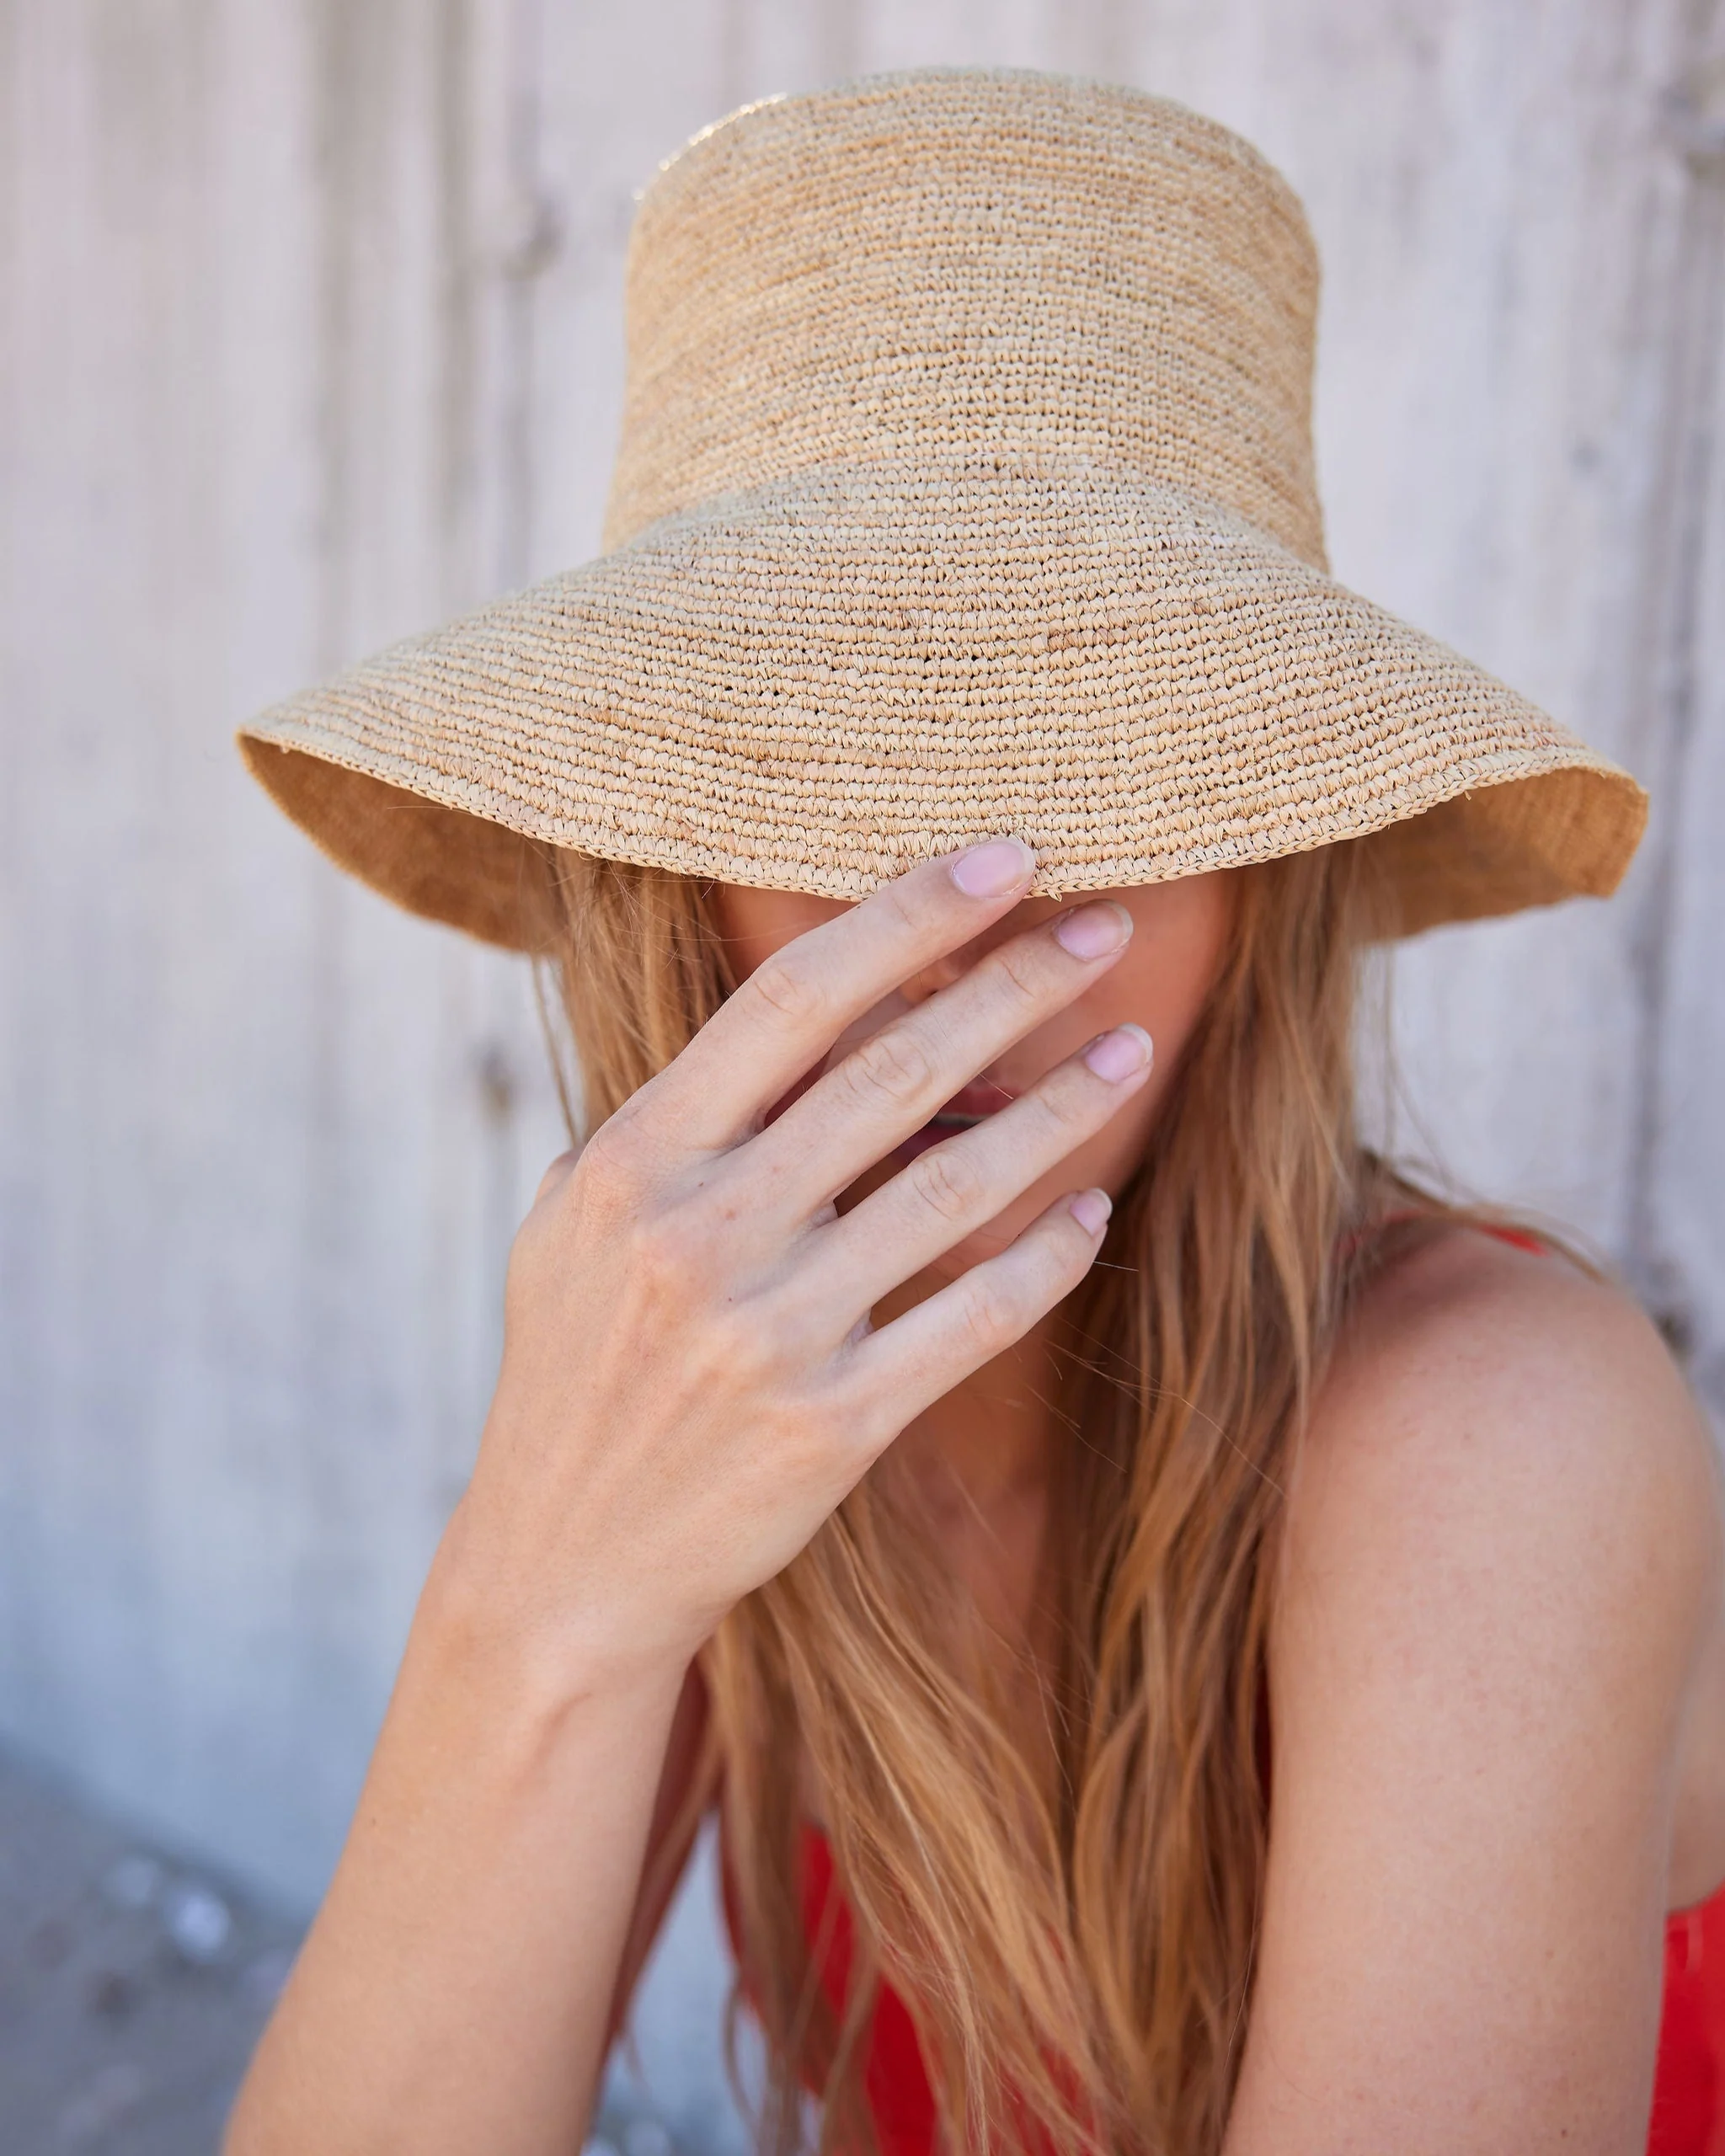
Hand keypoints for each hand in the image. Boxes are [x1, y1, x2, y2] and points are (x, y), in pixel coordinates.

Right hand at [441, 840, 1155, 1691]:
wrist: (567, 1564)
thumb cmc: (578, 1372)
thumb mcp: (575, 1227)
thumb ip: (666, 1124)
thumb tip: (799, 1028)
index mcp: (634, 1160)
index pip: (793, 999)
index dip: (908, 915)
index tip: (1004, 859)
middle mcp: (700, 1233)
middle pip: (893, 1072)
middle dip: (1014, 984)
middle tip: (1105, 926)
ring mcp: (769, 1333)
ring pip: (956, 1188)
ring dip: (1060, 1110)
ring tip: (1132, 1049)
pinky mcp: (832, 1426)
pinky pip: (974, 1318)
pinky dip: (1048, 1259)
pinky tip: (1096, 1211)